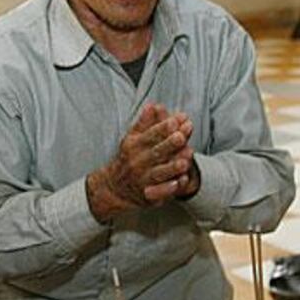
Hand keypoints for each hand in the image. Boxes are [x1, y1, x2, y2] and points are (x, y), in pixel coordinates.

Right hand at [87, 104, 194, 221]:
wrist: (114, 187)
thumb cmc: (129, 158)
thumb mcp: (133, 139)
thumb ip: (145, 123)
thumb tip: (153, 105)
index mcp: (134, 146)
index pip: (150, 135)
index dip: (163, 128)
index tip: (175, 120)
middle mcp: (138, 162)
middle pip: (156, 152)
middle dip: (169, 145)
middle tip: (182, 136)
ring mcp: (143, 179)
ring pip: (159, 173)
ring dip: (172, 167)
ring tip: (185, 161)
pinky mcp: (149, 195)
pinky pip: (159, 192)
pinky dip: (169, 188)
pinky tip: (179, 182)